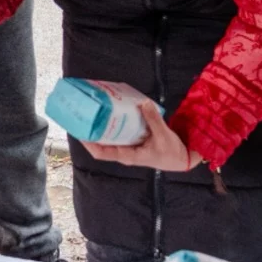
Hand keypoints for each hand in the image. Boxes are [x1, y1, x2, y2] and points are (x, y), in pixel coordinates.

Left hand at [81, 101, 201, 170]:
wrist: (183, 158)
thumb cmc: (171, 153)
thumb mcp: (163, 136)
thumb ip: (153, 119)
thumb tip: (143, 103)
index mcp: (128, 156)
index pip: (101, 153)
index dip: (88, 143)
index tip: (78, 132)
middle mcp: (125, 152)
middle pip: (101, 144)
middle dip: (91, 131)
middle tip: (83, 114)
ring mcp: (129, 146)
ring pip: (110, 137)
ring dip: (102, 126)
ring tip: (94, 109)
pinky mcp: (135, 140)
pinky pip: (121, 132)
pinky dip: (116, 122)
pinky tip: (114, 110)